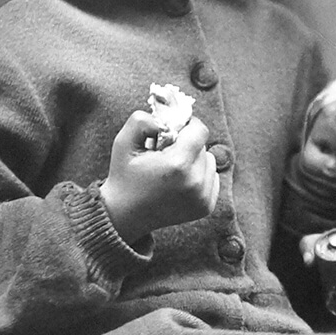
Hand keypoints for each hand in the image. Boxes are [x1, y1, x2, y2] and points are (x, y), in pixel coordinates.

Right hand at [99, 114, 219, 244]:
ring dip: (195, 160)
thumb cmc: (124, 175)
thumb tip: (164, 119)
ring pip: (209, 161)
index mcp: (178, 165)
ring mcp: (203, 198)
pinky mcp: (206, 207)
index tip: (173, 131)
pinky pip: (212, 178)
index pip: (200, 131)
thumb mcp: (123, 142)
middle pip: (203, 146)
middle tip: (166, 154)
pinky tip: (180, 182)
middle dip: (187, 145)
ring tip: (172, 170)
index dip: (187, 126)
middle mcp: (195, 183)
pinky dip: (200, 175)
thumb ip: (141, 121)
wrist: (125, 215)